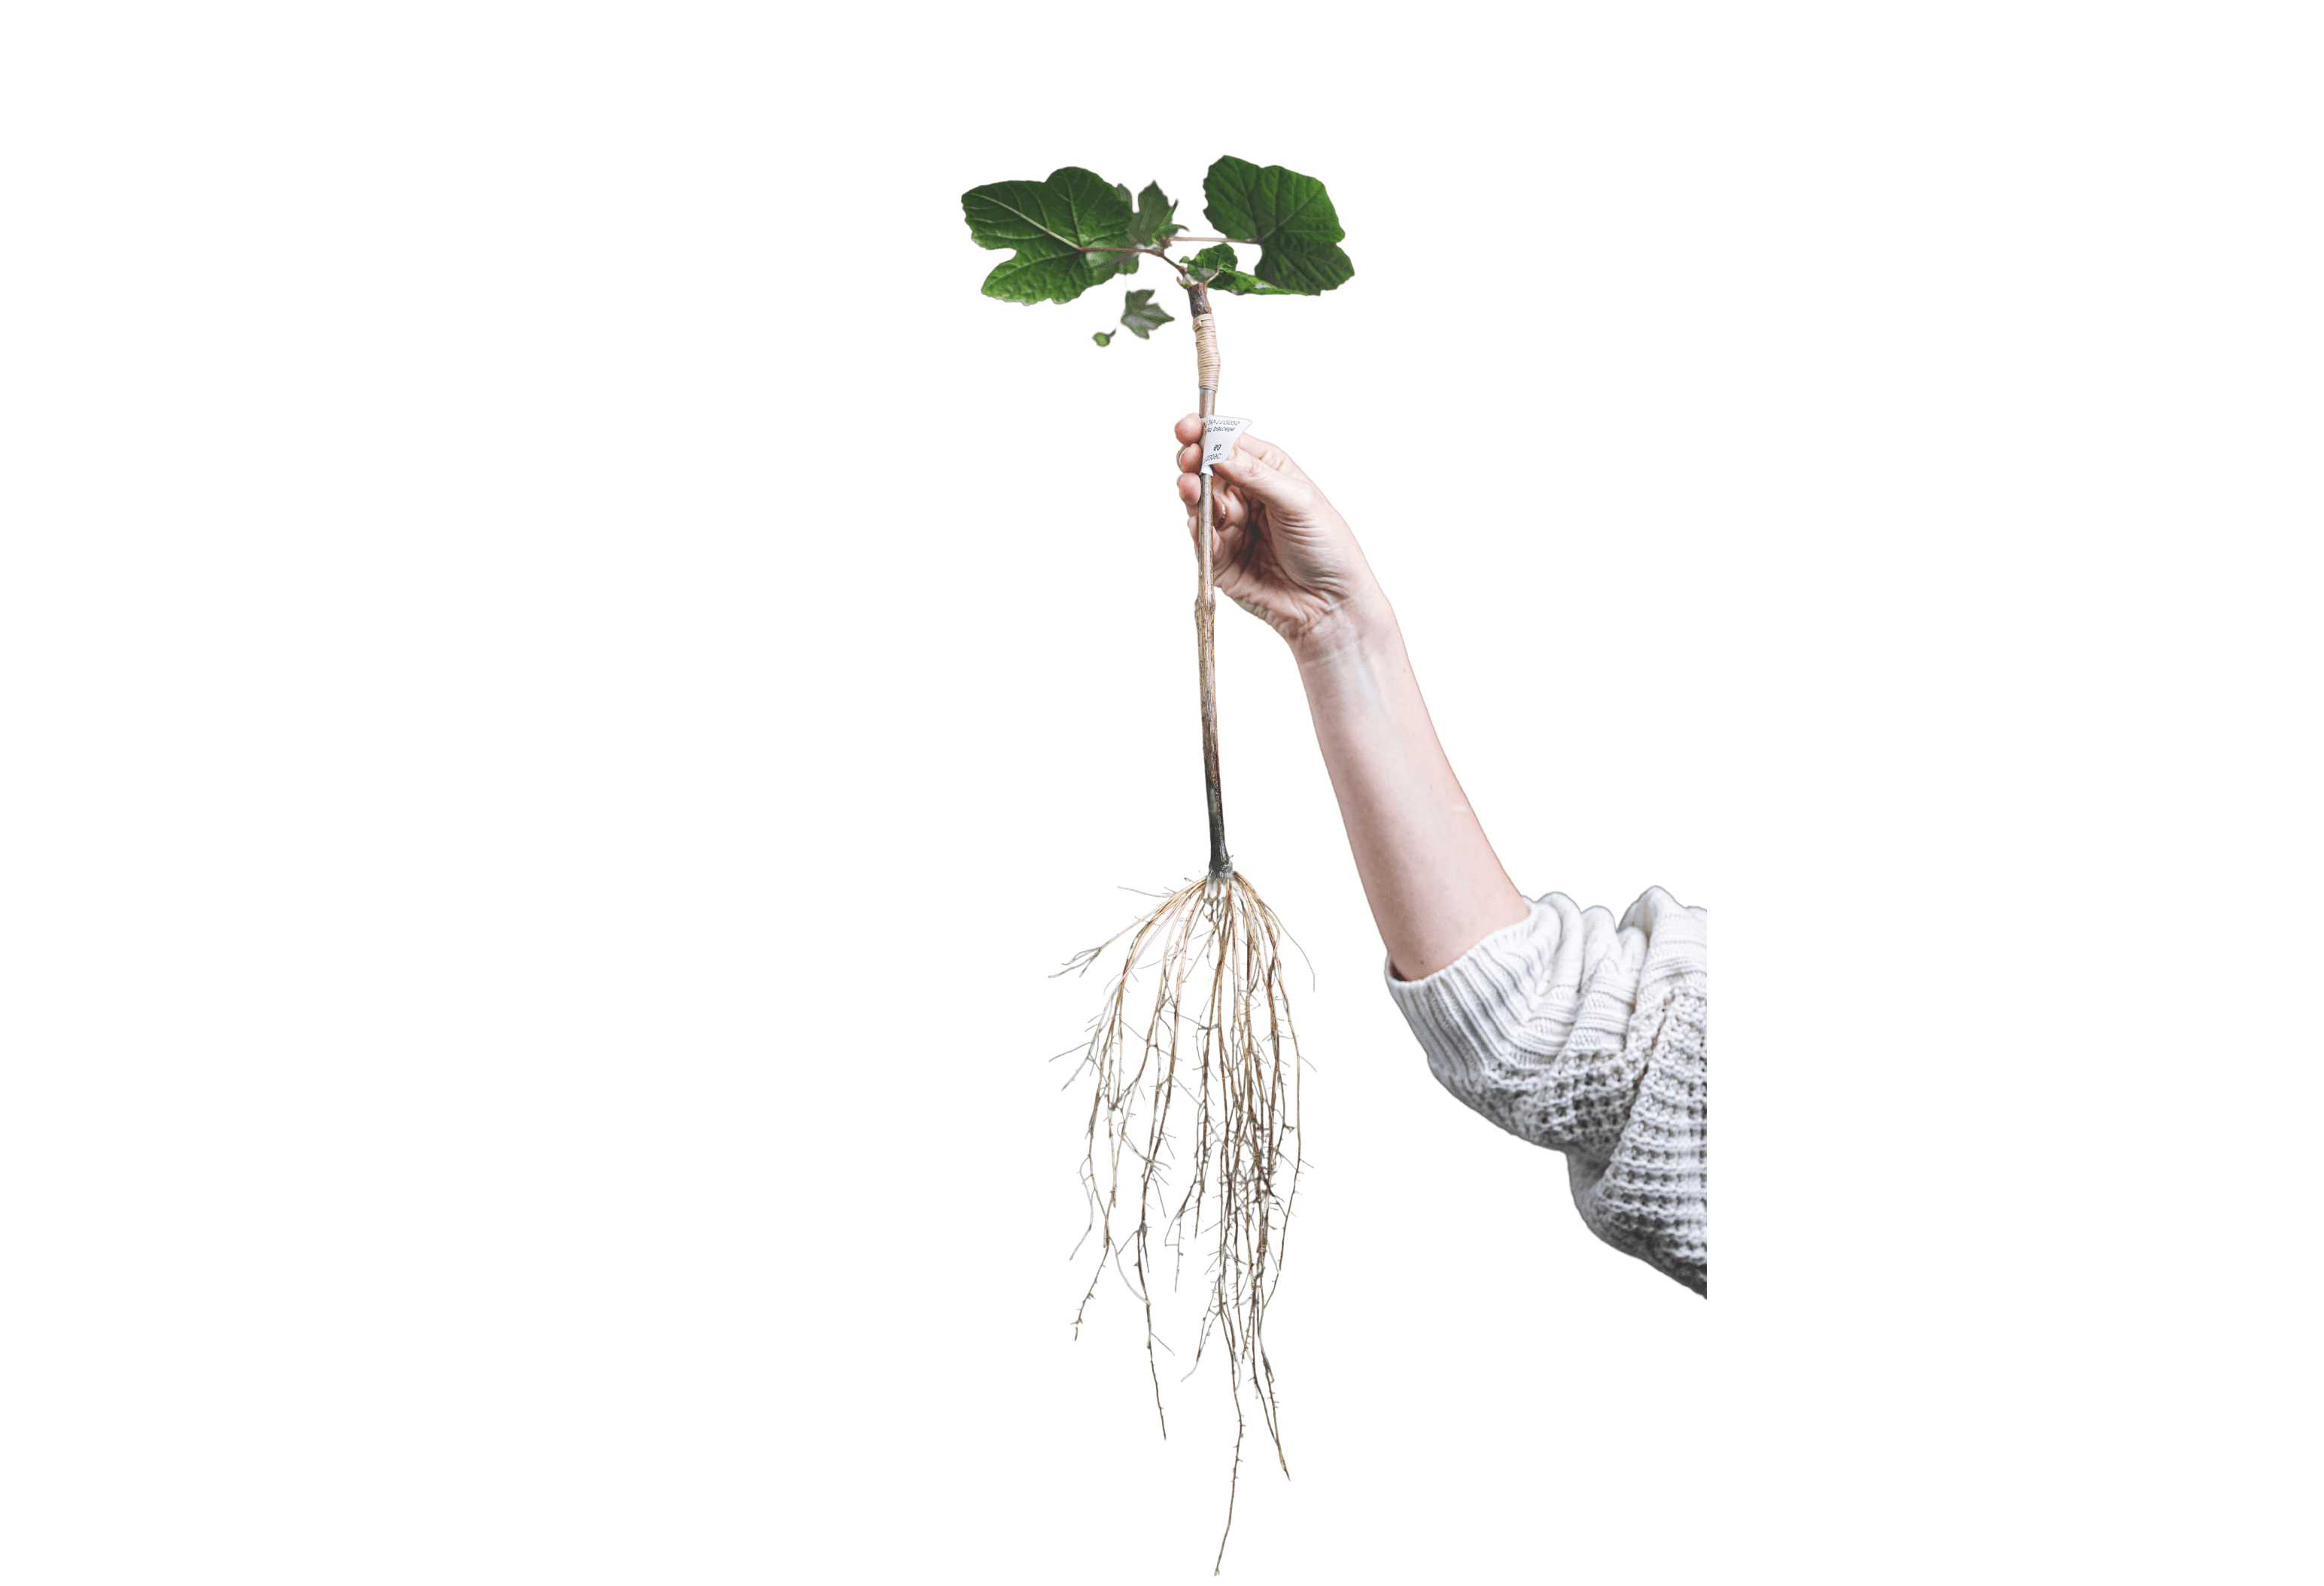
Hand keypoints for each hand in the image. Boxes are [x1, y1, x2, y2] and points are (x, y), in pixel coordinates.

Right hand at [1174, 414, 1382, 650]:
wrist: (1330, 604)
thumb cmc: (1326, 547)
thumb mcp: (1298, 502)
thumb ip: (1257, 476)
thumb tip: (1219, 450)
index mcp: (1268, 472)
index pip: (1230, 444)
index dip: (1207, 433)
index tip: (1189, 427)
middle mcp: (1246, 496)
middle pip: (1207, 471)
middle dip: (1193, 462)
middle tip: (1188, 459)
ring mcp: (1232, 528)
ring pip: (1199, 503)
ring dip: (1191, 493)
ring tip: (1190, 488)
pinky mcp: (1221, 560)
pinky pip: (1201, 540)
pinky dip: (1197, 530)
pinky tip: (1197, 523)